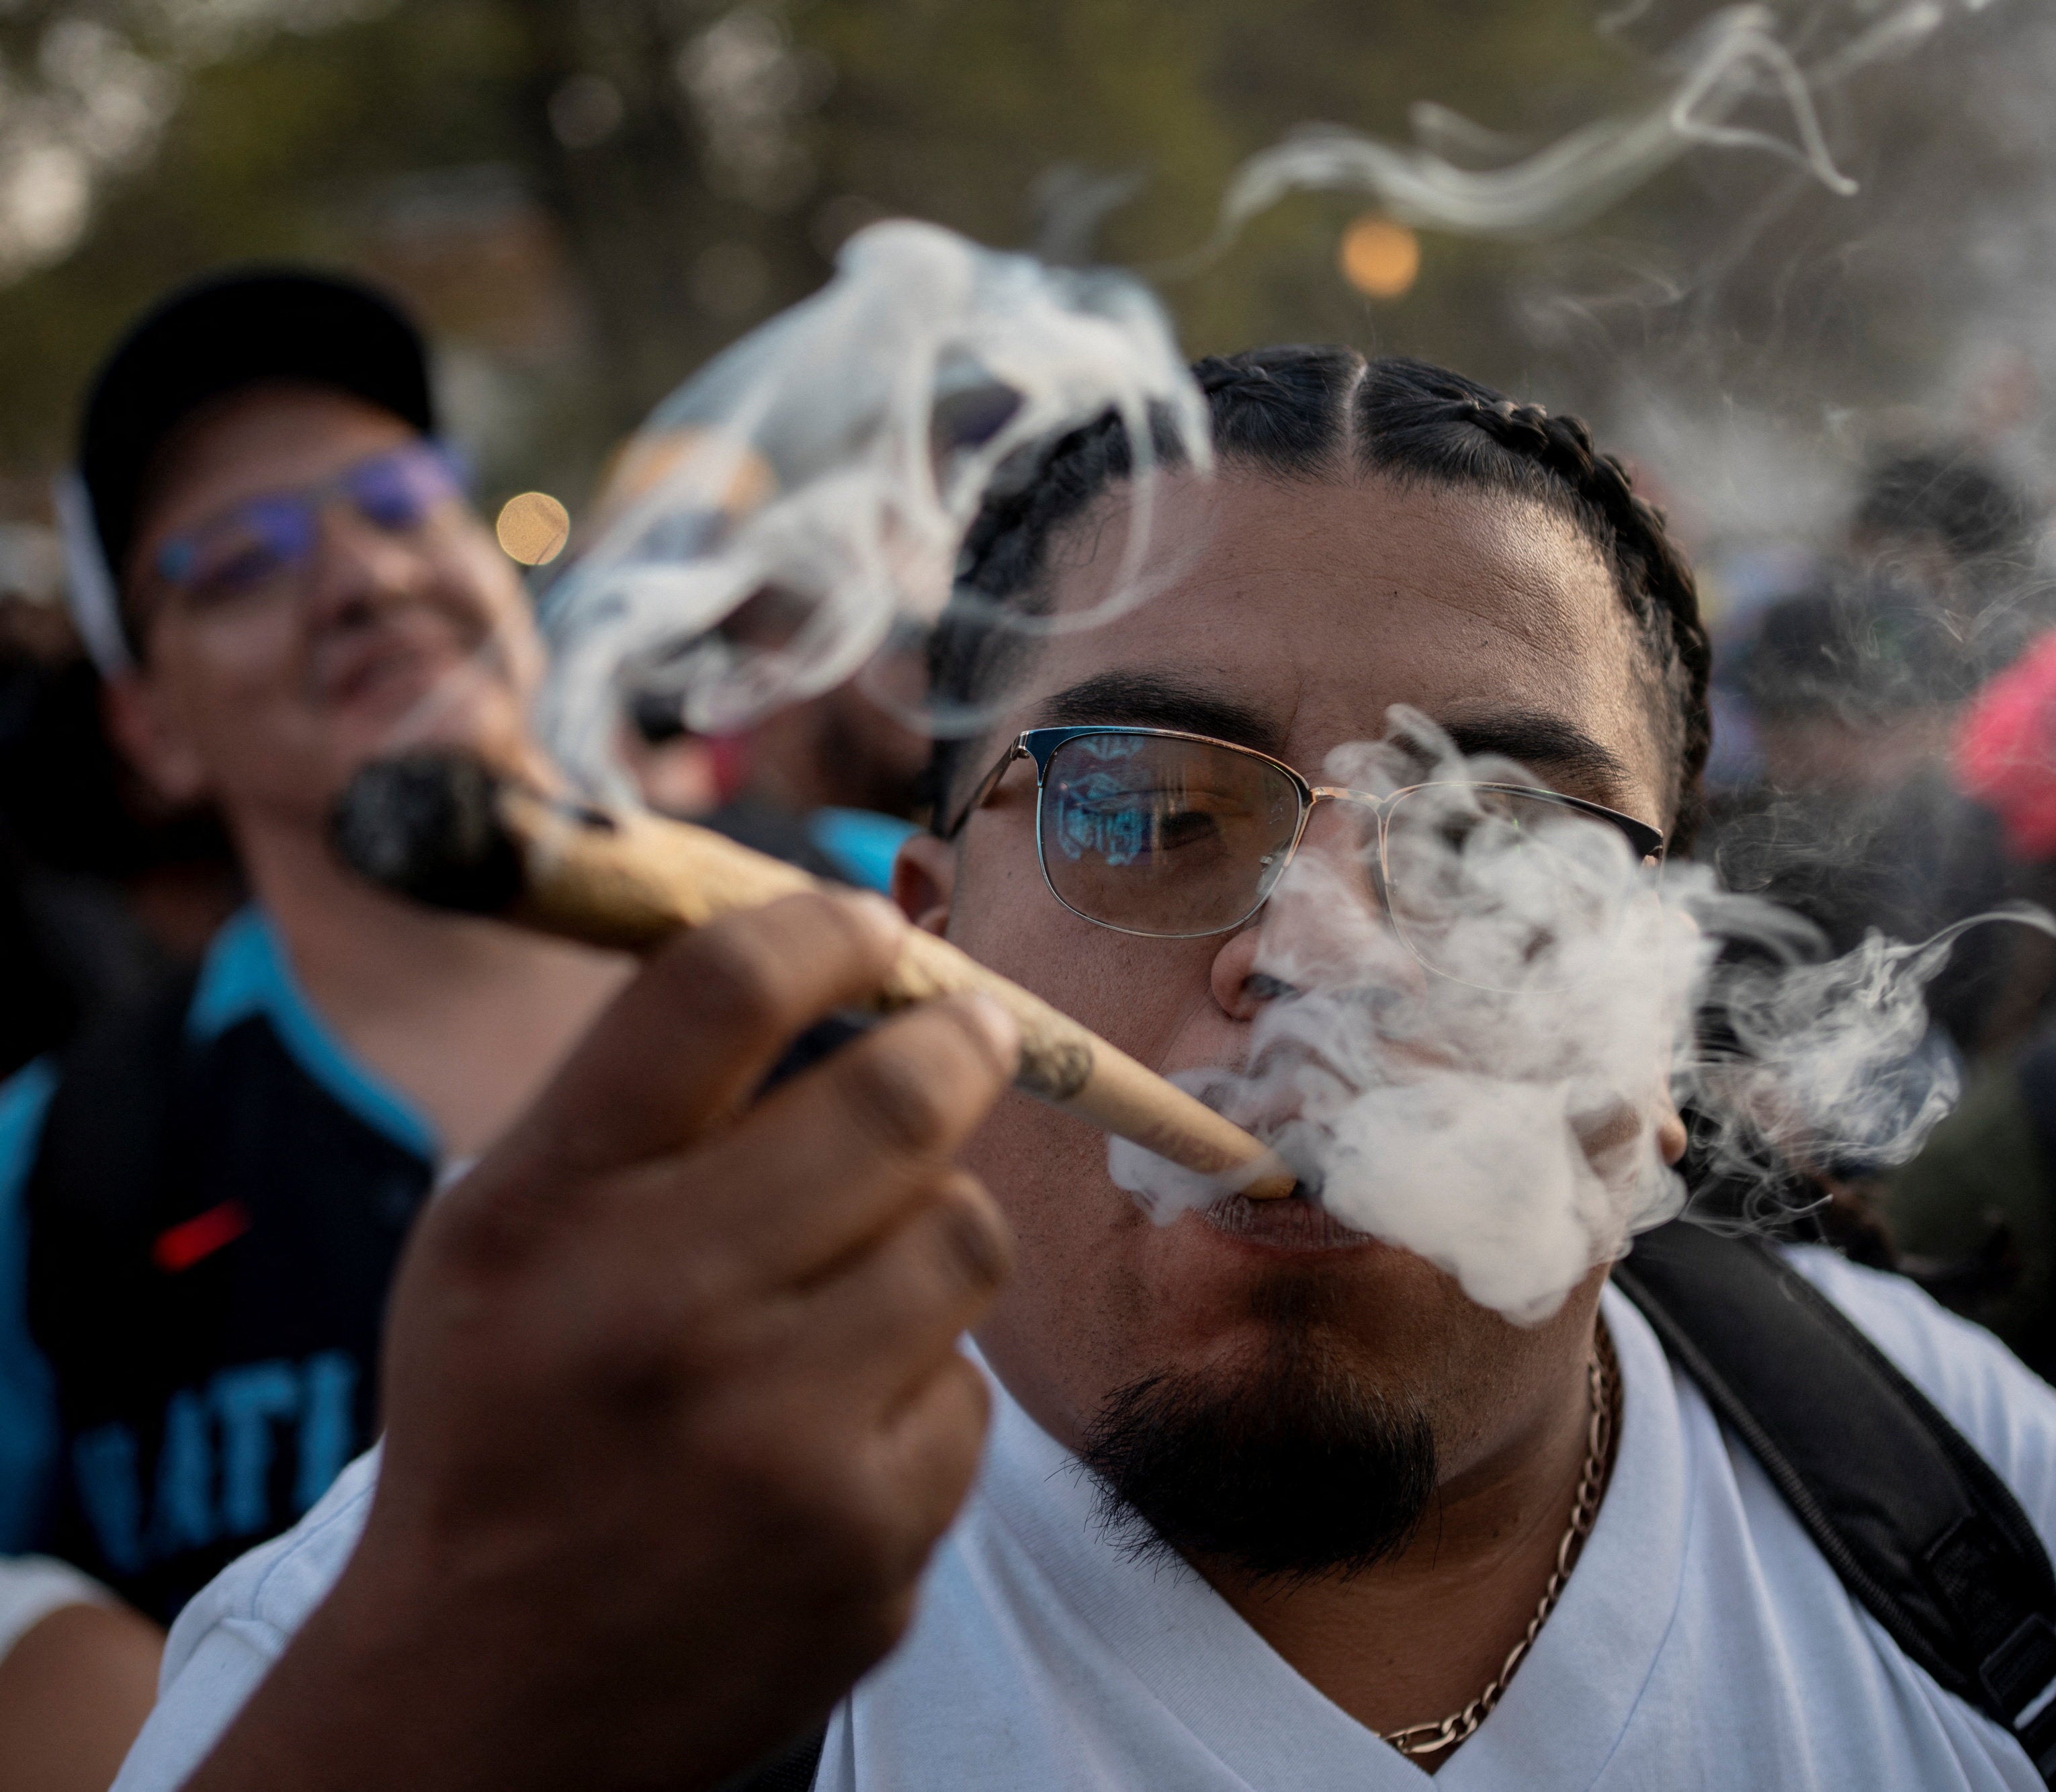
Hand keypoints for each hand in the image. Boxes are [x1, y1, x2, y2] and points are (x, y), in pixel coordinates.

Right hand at [186, 893, 1019, 1791]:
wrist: (486, 1700)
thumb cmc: (509, 1423)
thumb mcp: (501, 1238)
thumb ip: (639, 1101)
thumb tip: (825, 956)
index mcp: (543, 1214)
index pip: (718, 993)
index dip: (825, 928)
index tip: (871, 927)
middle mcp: (658, 1316)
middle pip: (895, 1101)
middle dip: (955, 1047)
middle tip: (968, 1037)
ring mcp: (776, 1440)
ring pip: (963, 1235)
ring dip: (931, 1228)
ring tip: (856, 1274)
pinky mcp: (869, 1540)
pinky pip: (968, 1388)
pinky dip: (918, 1386)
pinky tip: (834, 1428)